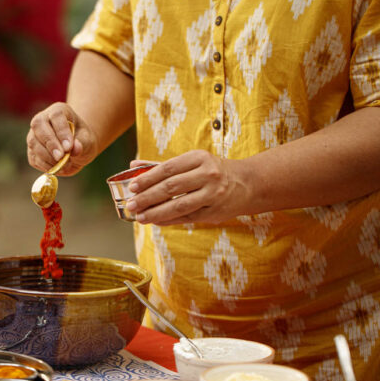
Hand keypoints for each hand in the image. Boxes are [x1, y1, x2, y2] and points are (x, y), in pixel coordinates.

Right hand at [27, 102, 98, 175]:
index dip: (61, 131)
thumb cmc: (83, 141)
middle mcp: (43, 120)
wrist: (76, 151)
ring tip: (63, 164)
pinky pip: (34, 158)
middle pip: (38, 125)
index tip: (69, 147)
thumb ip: (82, 144)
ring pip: (33, 142)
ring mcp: (34, 135)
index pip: (56, 115)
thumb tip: (75, 149)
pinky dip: (45, 165)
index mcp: (59, 111)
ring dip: (47, 157)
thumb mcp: (88, 141)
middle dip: (50, 143)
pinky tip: (57, 168)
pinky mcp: (32, 150)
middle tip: (61, 157)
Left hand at [125, 150, 248, 224]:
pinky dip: (169, 220)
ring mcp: (213, 194)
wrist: (248, 183)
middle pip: (171, 187)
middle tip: (131, 205)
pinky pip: (187, 217)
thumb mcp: (193, 162)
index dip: (148, 178)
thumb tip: (134, 166)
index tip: (132, 187)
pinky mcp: (214, 212)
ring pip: (178, 205)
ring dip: (156, 213)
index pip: (168, 168)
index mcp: (199, 158)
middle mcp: (208, 175)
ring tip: (140, 217)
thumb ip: (163, 165)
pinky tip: (156, 221)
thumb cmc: (213, 171)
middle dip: (147, 197)